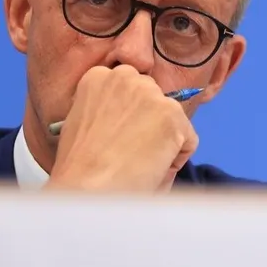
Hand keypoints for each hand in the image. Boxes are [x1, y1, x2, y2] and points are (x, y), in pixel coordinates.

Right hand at [47, 65, 197, 192]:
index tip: (119, 137)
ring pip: (172, 119)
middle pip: (153, 98)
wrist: (86, 189)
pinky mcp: (171, 115)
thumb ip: (106, 112)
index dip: (128, 117)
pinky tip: (151, 169)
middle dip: (149, 123)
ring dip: (163, 141)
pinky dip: (176, 159)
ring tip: (137, 163)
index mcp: (98, 77)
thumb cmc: (78, 169)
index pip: (129, 88)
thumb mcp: (81, 126)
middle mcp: (124, 77)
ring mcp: (150, 94)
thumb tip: (132, 120)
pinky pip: (188, 139)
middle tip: (132, 152)